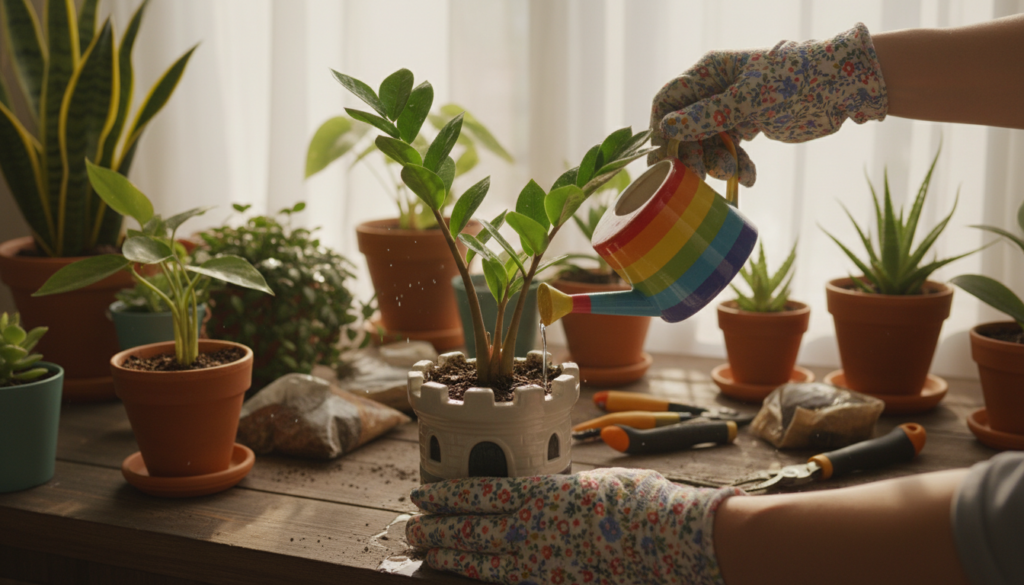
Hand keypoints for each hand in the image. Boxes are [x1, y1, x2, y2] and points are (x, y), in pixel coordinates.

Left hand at [406, 468, 744, 583]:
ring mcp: (541, 562)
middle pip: (471, 529)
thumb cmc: (639, 501)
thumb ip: (559, 491)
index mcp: (541, 494)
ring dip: (448, 554)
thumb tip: (543, 494)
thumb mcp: (592, 483)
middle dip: (436, 528)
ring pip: (479, 560)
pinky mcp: (552, 582)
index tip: (423, 495)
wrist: (671, 539)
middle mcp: (533, 528)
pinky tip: (462, 572)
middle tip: (411, 528)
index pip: (479, 493)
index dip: (446, 495)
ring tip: (425, 550)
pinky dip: (479, 575)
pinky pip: (505, 580)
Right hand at [649, 23, 886, 186]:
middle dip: (695, 153)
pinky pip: (730, 149)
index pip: (669, 100)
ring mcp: (730, 108)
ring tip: (736, 174)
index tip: (665, 159)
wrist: (843, 88)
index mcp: (710, 73)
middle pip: (686, 128)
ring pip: (708, 143)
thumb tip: (666, 127)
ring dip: (719, 163)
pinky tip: (750, 177)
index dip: (663, 130)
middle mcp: (715, 89)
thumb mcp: (748, 101)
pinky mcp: (748, 125)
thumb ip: (707, 115)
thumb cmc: (795, 83)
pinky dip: (738, 164)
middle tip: (701, 178)